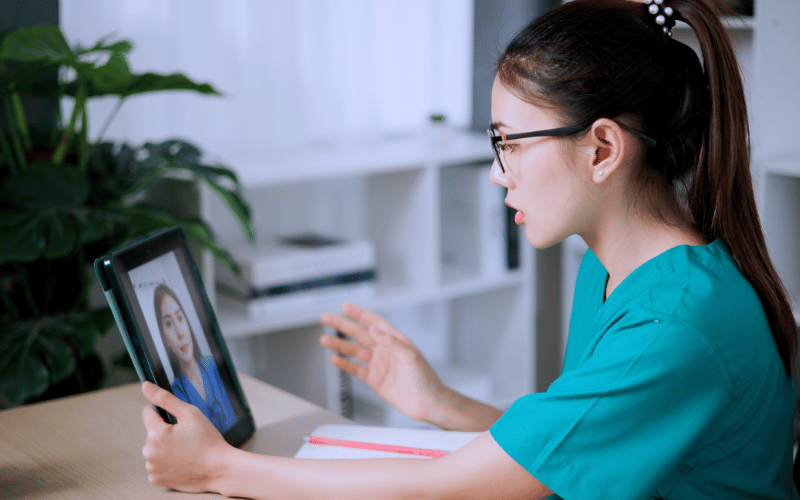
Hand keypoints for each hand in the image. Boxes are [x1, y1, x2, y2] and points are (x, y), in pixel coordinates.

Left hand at [140, 381, 231, 492]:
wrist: (219, 469)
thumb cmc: (208, 441)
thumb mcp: (190, 414)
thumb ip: (165, 398)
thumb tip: (146, 386)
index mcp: (156, 434)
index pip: (148, 412)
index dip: (164, 412)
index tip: (178, 421)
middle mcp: (149, 452)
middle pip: (151, 431)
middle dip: (165, 431)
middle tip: (186, 437)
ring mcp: (152, 467)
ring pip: (154, 448)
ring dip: (165, 447)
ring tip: (185, 450)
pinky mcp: (156, 478)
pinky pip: (156, 463)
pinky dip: (166, 462)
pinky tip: (181, 462)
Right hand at [320, 303, 445, 422]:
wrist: (427, 403)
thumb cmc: (424, 378)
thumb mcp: (409, 356)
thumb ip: (391, 341)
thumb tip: (374, 328)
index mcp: (395, 340)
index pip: (374, 322)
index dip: (360, 314)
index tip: (345, 307)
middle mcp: (385, 350)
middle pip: (359, 334)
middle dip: (342, 325)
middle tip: (326, 318)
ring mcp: (379, 364)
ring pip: (354, 351)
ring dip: (339, 345)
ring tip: (324, 339)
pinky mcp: (375, 379)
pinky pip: (356, 369)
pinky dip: (345, 364)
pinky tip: (334, 359)